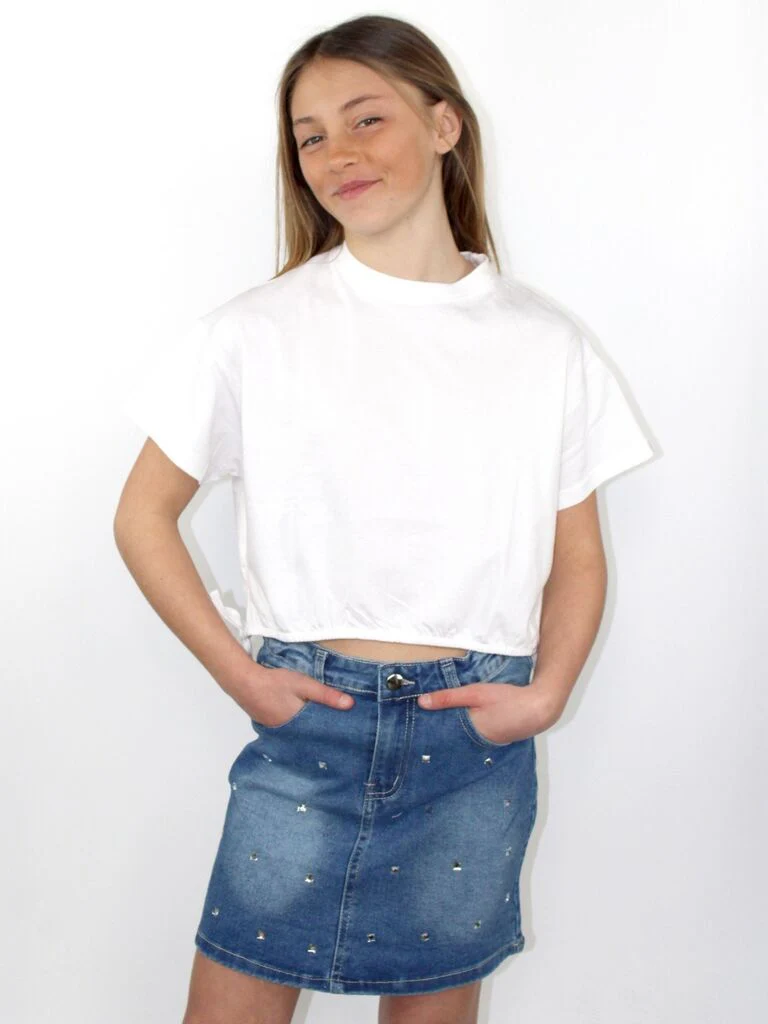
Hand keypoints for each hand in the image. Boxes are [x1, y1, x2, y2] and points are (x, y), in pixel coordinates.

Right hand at [228, 665, 354, 727]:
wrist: (244, 681)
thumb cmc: (275, 683)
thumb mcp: (305, 685)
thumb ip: (327, 695)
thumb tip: (350, 705)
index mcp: (298, 727)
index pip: (320, 734)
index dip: (331, 733)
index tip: (346, 734)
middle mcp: (287, 734)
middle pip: (308, 736)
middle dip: (320, 734)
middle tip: (337, 732)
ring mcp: (276, 731)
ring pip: (297, 733)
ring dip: (307, 729)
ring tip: (322, 726)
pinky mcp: (268, 724)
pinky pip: (287, 729)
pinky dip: (295, 726)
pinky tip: (300, 720)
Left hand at [417, 680, 557, 743]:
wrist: (539, 708)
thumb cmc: (507, 700)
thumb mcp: (475, 693)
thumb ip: (448, 698)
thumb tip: (421, 702)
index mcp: (469, 733)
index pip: (441, 737)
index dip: (428, 732)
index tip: (413, 729)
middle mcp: (476, 744)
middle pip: (451, 740)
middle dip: (439, 734)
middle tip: (421, 729)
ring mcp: (488, 745)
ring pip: (463, 739)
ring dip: (453, 733)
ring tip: (439, 725)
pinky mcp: (496, 740)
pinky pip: (475, 738)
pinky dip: (468, 732)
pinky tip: (464, 723)